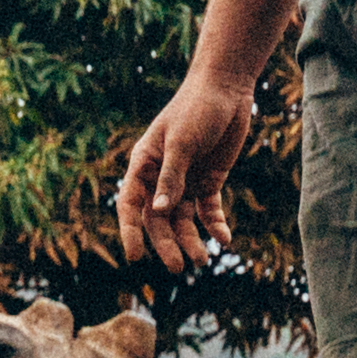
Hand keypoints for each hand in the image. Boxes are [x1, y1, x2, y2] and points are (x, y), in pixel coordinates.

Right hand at [113, 73, 255, 266]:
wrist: (226, 89)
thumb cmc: (196, 109)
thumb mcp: (182, 143)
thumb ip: (171, 177)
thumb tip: (160, 211)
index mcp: (143, 164)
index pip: (130, 203)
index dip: (129, 231)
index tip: (135, 257)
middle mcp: (161, 176)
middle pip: (159, 218)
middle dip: (167, 244)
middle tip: (179, 268)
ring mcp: (185, 180)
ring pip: (183, 219)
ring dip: (191, 240)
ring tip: (203, 260)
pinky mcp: (208, 180)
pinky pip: (208, 210)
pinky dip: (215, 226)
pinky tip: (225, 240)